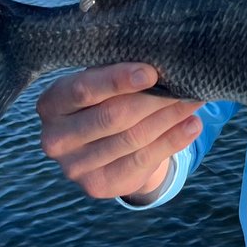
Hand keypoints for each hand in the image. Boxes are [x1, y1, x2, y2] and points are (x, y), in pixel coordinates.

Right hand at [36, 63, 201, 200]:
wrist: (102, 146)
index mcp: (52, 103)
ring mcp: (74, 167)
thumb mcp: (102, 80)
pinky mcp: (97, 186)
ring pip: (132, 138)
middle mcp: (55, 138)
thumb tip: (161, 60)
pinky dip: (172, 141)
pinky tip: (191, 125)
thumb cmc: (105, 99)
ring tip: (194, 101)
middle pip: (112, 116)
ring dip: (169, 117)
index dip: (118, 80)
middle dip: (154, 98)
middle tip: (185, 84)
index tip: (152, 72)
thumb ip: (119, 69)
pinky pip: (142, 161)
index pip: (84, 90)